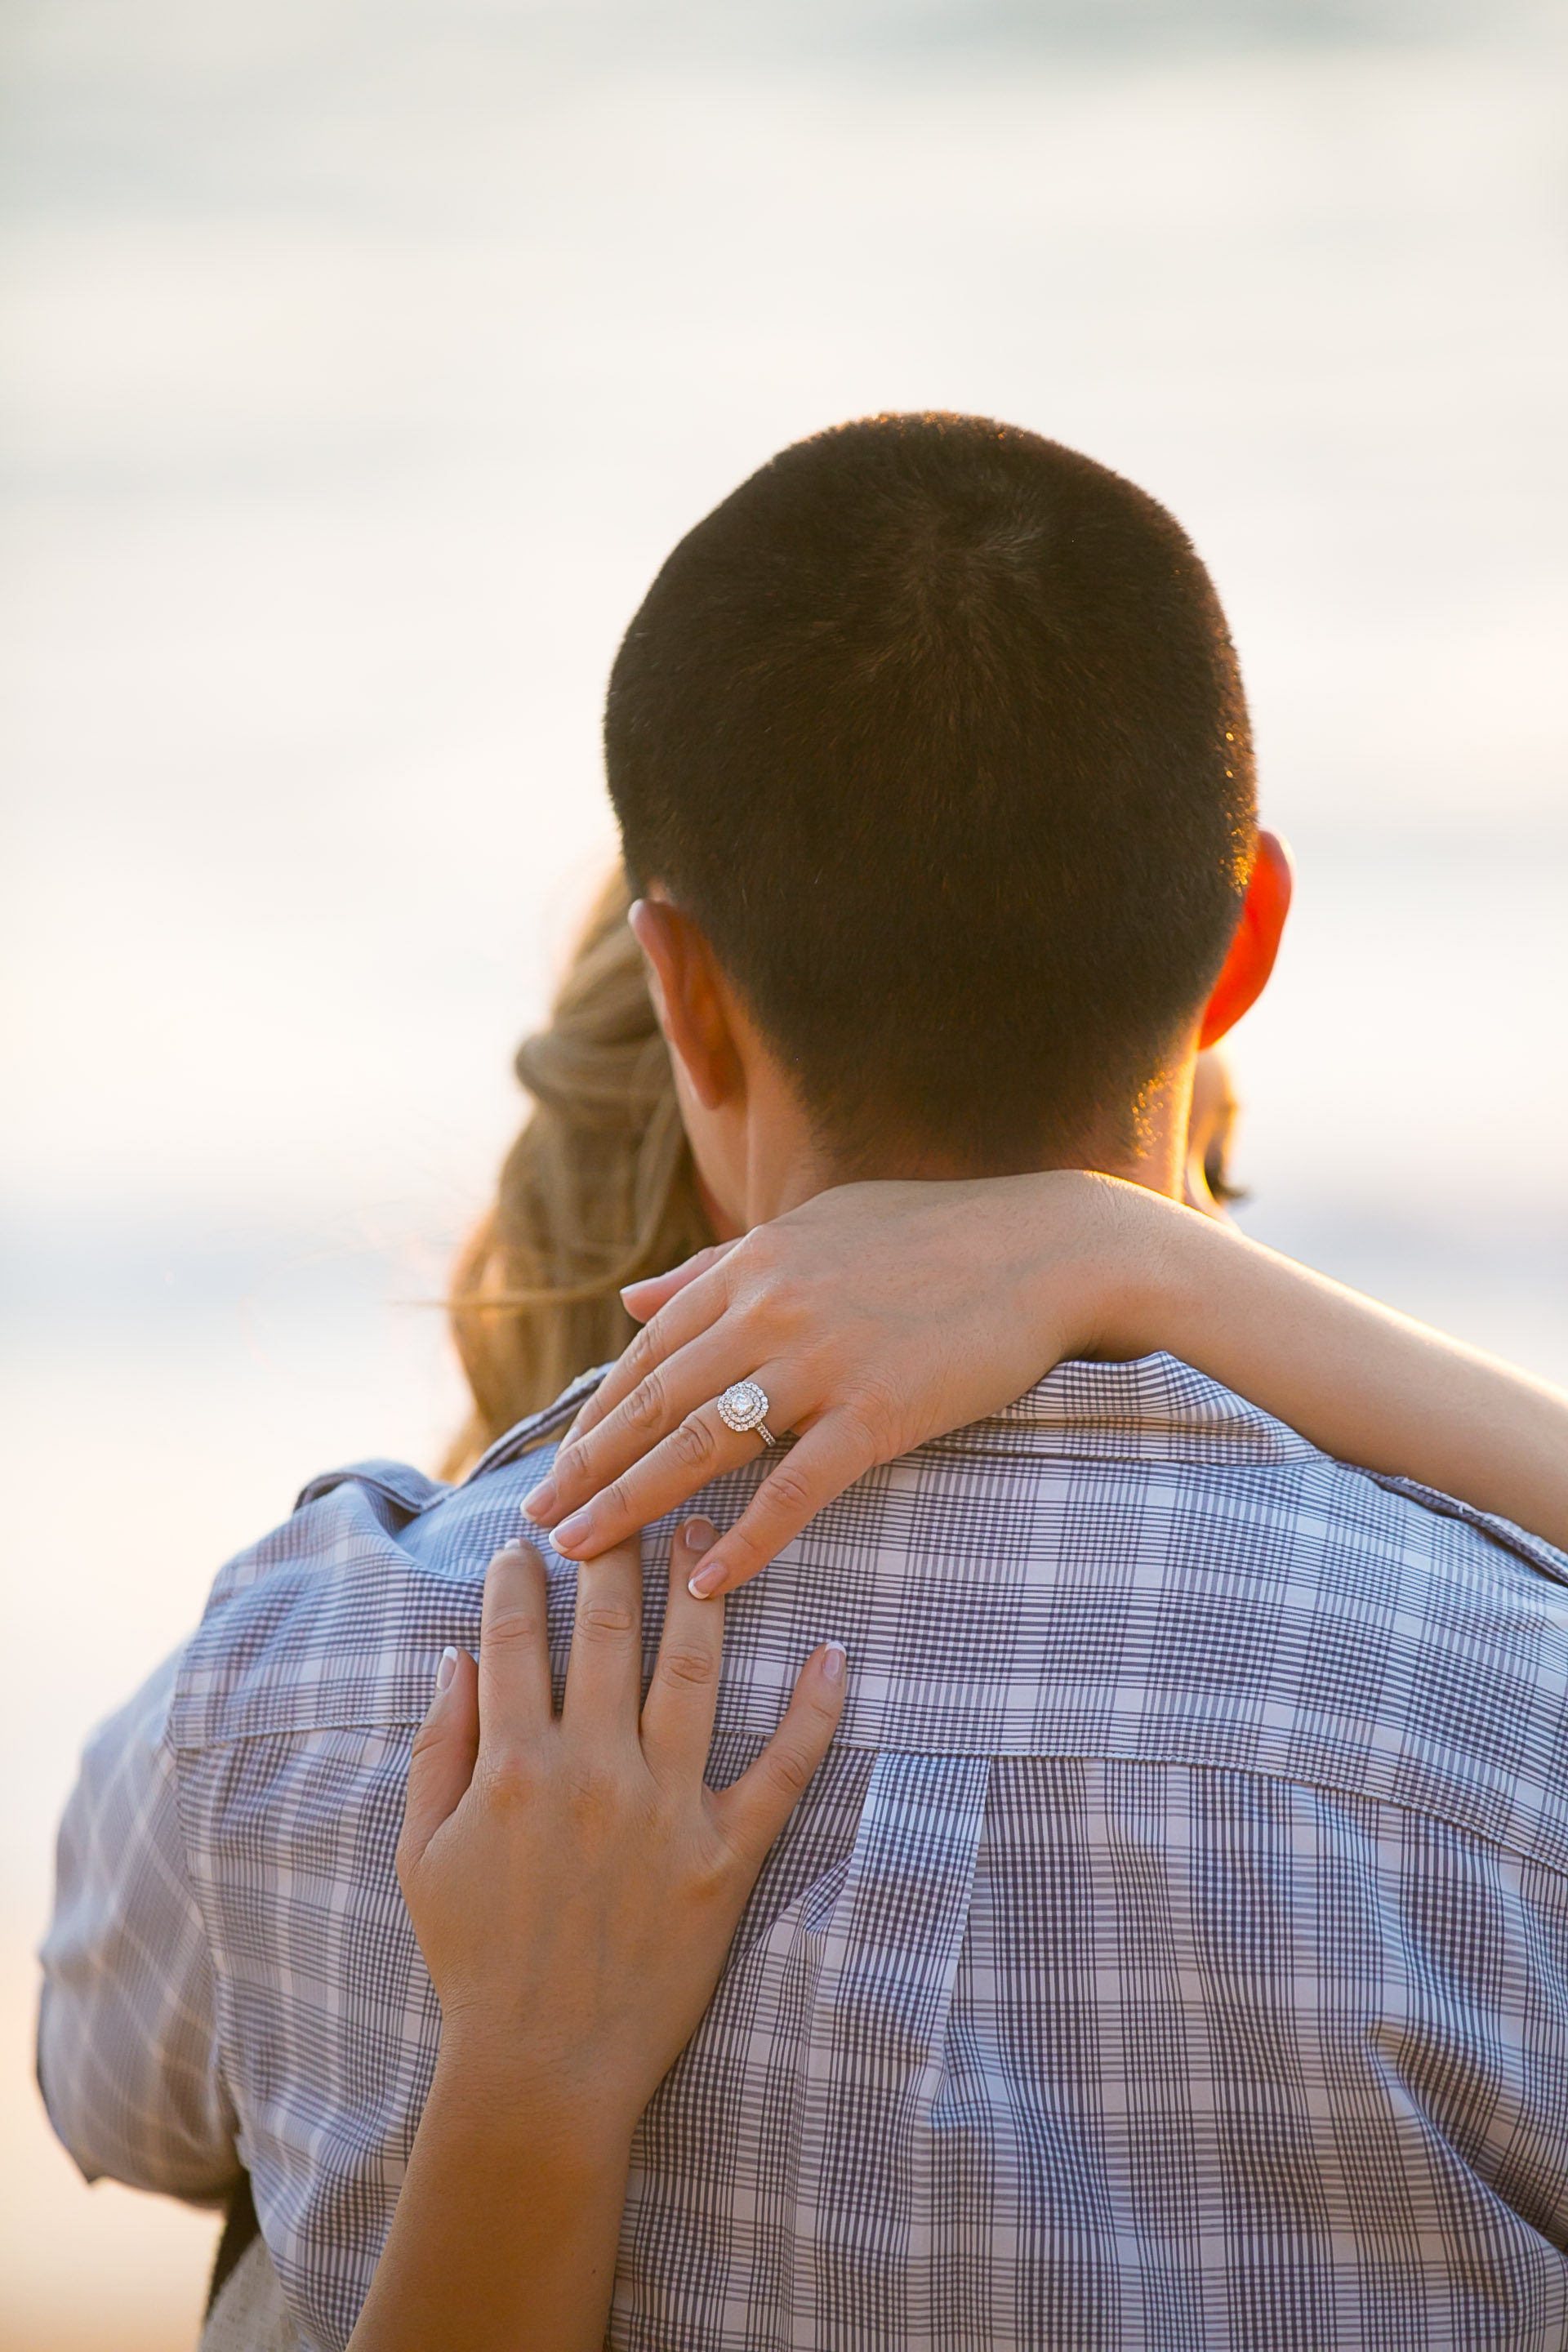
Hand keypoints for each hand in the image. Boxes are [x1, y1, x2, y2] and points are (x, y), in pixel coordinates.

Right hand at [397, 1529, 846, 2144]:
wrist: (542, 2071)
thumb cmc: (475, 1961)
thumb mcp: (421, 1853)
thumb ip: (435, 1749)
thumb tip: (454, 1656)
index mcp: (511, 1767)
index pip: (515, 1637)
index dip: (521, 1576)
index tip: (530, 1537)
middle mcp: (590, 1771)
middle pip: (608, 1630)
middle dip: (616, 1550)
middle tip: (632, 1495)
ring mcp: (664, 1810)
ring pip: (691, 1671)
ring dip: (702, 1590)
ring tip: (710, 1527)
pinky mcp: (725, 1857)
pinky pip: (781, 1771)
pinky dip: (814, 1712)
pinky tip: (835, 1653)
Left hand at [522, 1170, 1176, 1597]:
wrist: (1048, 1247)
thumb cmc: (935, 1234)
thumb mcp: (815, 1228)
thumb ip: (718, 1266)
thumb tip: (634, 1298)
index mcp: (752, 1265)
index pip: (649, 1352)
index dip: (596, 1416)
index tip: (557, 1467)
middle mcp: (771, 1309)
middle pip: (654, 1402)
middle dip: (587, 1468)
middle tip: (534, 1526)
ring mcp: (823, 1362)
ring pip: (701, 1445)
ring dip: (631, 1504)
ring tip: (580, 1555)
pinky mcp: (878, 1412)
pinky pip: (793, 1488)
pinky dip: (745, 1539)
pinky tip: (703, 1580)